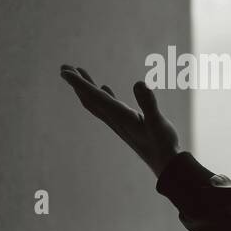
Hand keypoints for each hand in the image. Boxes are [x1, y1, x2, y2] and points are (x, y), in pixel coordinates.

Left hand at [59, 65, 180, 177]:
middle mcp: (115, 119)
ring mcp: (120, 122)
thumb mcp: (157, 122)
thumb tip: (139, 83)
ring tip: (80, 73)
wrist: (166, 163)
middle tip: (64, 67)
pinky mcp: (127, 123)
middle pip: (89, 99)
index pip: (94, 97)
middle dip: (76, 83)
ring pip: (96, 102)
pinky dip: (101, 95)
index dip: (78, 84)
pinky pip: (108, 107)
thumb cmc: (163, 144)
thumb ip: (148, 103)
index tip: (64, 71)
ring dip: (86, 88)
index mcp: (119, 116)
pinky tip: (104, 88)